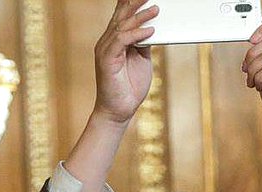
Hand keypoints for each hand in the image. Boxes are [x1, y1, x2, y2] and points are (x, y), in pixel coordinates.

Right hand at [93, 0, 157, 124]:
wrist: (119, 111)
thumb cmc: (129, 87)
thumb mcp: (141, 59)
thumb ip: (144, 43)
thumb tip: (153, 28)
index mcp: (114, 40)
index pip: (121, 15)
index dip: (130, 2)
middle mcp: (107, 41)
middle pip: (121, 16)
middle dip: (136, 2)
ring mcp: (105, 49)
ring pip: (122, 25)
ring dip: (140, 16)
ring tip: (156, 9)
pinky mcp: (106, 59)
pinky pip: (121, 40)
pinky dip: (136, 34)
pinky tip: (150, 31)